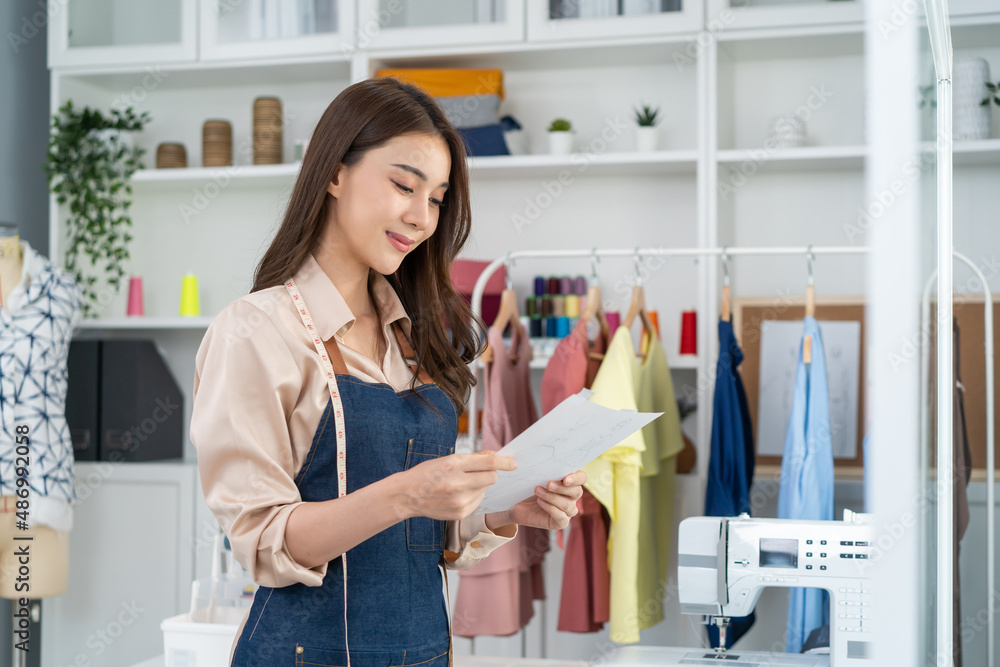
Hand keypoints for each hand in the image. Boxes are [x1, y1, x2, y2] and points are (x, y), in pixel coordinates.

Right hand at [397, 451, 516, 521]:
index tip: (514, 464)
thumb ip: (472, 459)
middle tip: (477, 472)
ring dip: (479, 485)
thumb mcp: (446, 459)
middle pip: (491, 478)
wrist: (407, 495)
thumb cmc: (426, 474)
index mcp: (453, 465)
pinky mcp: (460, 513)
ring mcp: (459, 501)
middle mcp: (458, 483)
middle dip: (489, 473)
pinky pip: (478, 501)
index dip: (504, 462)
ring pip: (485, 490)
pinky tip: (458, 494)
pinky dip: (473, 496)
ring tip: (461, 484)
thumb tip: (493, 457)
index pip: (488, 462)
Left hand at [487, 470, 586, 531]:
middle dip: (562, 488)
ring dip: (553, 498)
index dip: (577, 478)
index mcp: (570, 481)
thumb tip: (540, 452)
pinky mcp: (560, 522)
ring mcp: (568, 510)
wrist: (515, 503)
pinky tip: (540, 502)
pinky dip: (550, 508)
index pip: (582, 477)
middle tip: (548, 484)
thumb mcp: (534, 474)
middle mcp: (572, 496)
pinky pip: (561, 517)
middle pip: (577, 491)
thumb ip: (542, 466)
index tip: (565, 478)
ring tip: (537, 491)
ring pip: (568, 505)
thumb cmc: (527, 485)